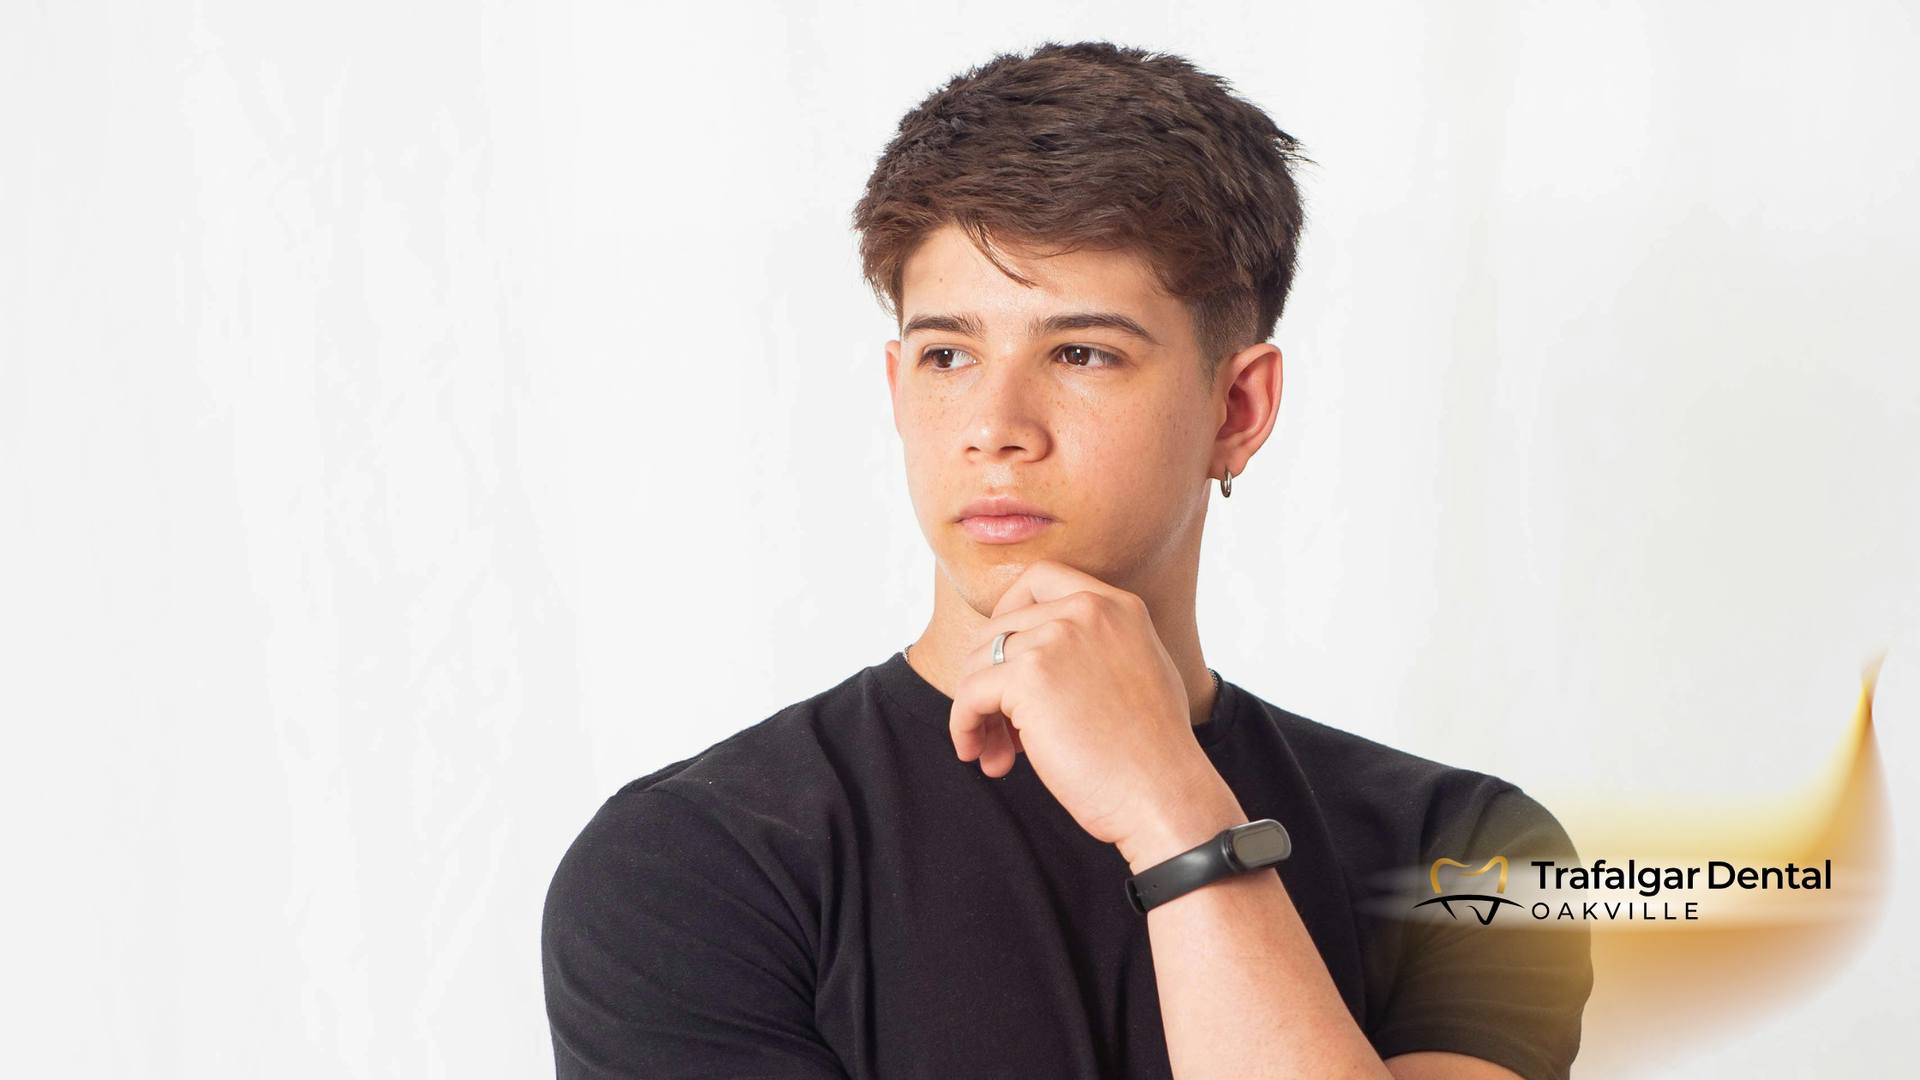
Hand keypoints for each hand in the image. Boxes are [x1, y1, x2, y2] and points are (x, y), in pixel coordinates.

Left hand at [948, 559, 1226, 852]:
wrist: (1164, 795)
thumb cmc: (1153, 753)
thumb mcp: (1140, 671)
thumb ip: (1098, 646)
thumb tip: (1035, 654)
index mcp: (1117, 605)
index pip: (1041, 578)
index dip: (1008, 610)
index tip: (1003, 655)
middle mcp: (1087, 610)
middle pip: (1000, 626)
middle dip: (991, 678)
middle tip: (1001, 729)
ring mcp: (1056, 639)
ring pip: (979, 662)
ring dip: (978, 710)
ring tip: (996, 752)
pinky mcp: (1027, 677)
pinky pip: (969, 695)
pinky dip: (964, 726)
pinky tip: (981, 755)